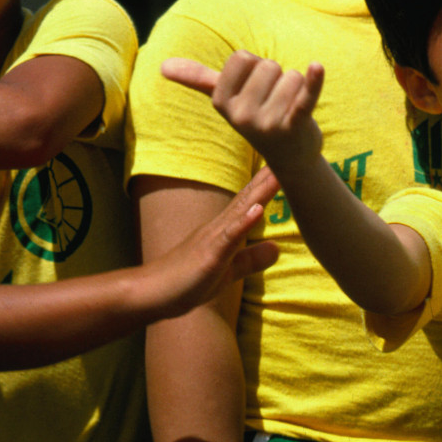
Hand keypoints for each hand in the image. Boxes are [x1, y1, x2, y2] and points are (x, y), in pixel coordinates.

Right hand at [141, 168, 281, 320]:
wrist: (152, 293)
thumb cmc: (185, 282)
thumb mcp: (227, 272)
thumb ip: (250, 260)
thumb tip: (277, 249)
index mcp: (224, 230)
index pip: (250, 202)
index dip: (269, 184)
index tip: (288, 163)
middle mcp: (218, 227)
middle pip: (248, 198)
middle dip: (269, 178)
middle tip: (289, 149)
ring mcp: (213, 239)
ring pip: (240, 211)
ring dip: (261, 192)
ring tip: (279, 173)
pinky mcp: (209, 256)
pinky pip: (228, 237)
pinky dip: (243, 222)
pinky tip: (257, 210)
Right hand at [163, 52, 325, 167]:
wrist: (292, 156)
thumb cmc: (257, 118)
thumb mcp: (225, 99)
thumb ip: (196, 79)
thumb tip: (162, 66)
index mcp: (222, 103)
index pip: (242, 58)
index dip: (255, 68)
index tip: (255, 89)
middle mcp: (241, 116)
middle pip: (268, 65)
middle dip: (277, 78)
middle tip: (276, 103)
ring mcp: (268, 123)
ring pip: (291, 75)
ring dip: (298, 87)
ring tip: (291, 110)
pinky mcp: (296, 126)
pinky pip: (306, 96)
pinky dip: (314, 81)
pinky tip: (317, 68)